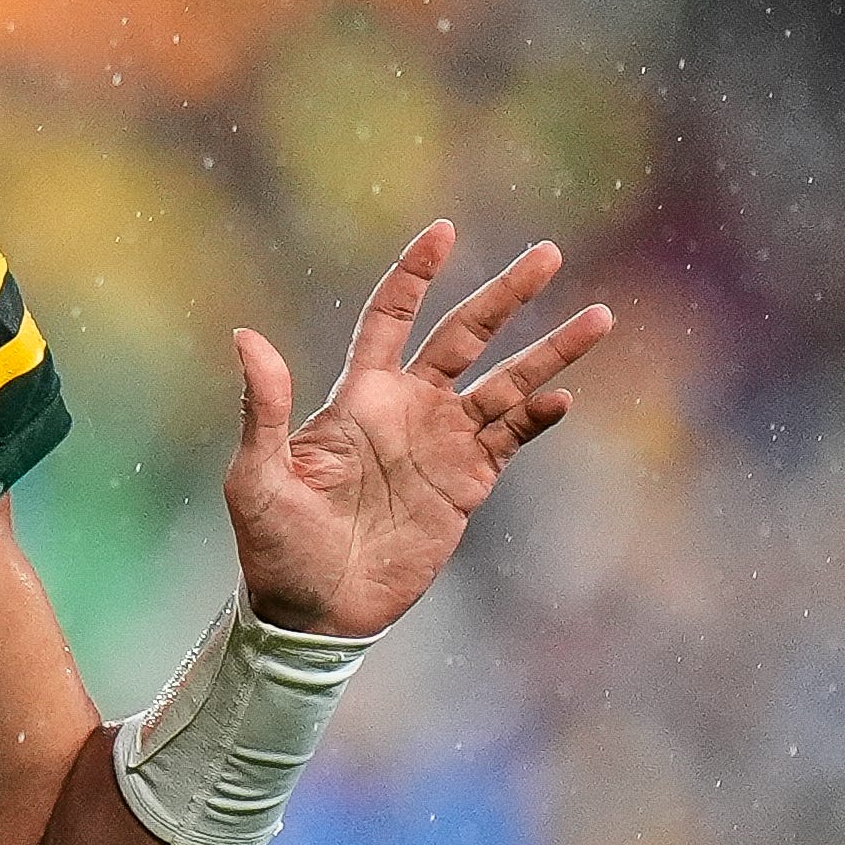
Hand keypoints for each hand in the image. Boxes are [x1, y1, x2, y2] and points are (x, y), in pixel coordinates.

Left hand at [225, 221, 610, 638]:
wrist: (314, 612)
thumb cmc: (273, 546)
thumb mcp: (257, 477)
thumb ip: (264, 408)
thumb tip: (245, 336)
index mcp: (357, 398)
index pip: (390, 318)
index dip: (414, 274)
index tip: (443, 231)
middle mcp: (406, 410)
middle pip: (464, 336)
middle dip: (506, 295)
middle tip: (548, 253)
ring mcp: (441, 446)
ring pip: (506, 385)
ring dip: (550, 353)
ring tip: (599, 318)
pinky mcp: (466, 486)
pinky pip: (511, 441)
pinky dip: (537, 419)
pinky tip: (562, 398)